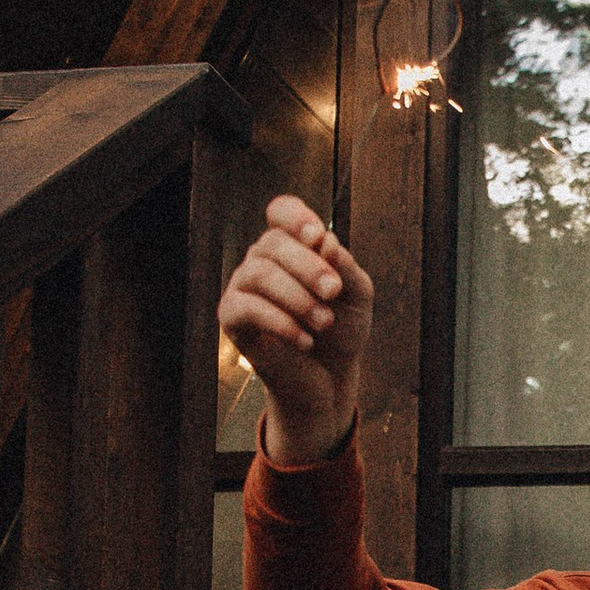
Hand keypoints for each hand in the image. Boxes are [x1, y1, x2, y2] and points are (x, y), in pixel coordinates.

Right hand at [220, 195, 373, 468]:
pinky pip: (246, 308)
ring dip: (297, 297)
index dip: (295, 217)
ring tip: (324, 322)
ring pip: (258, 272)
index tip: (317, 235)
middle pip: (272, 242)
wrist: (329, 377)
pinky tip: (305, 341)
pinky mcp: (232, 318)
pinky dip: (280, 323)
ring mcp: (243, 287)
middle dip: (308, 265)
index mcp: (293, 246)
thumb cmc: (342, 328)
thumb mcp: (357, 295)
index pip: (282, 212)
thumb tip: (324, 241)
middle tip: (333, 292)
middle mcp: (262, 260)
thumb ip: (344, 266)